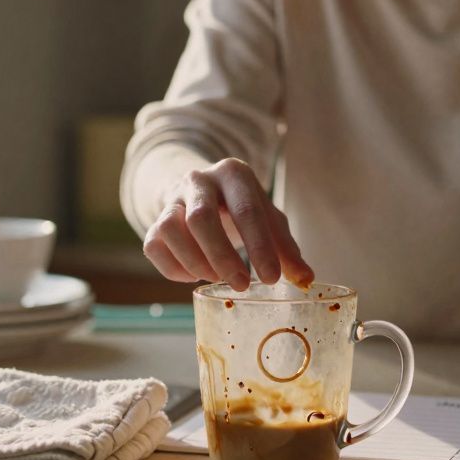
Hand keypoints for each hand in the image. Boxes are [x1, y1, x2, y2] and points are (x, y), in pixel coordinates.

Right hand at [142, 158, 312, 290]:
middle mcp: (198, 180)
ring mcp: (172, 199)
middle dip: (222, 257)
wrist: (199, 191)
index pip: (246, 210)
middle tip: (241, 285)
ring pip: (170, 229)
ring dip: (196, 262)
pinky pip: (154, 246)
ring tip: (216, 277)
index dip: (259, 246)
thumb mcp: (268, 219)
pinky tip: (194, 275)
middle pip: (201, 218)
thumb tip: (306, 280)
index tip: (271, 278)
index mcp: (233, 174)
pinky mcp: (154, 221)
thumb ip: (286, 248)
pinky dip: (174, 268)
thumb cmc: (240, 208)